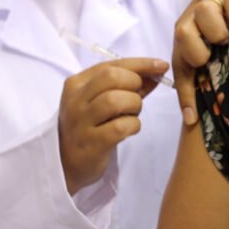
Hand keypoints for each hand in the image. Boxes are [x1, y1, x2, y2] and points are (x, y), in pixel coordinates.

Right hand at [58, 58, 167, 194]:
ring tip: (132, 115)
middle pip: (112, 77)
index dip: (140, 64)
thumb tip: (157, 70)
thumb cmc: (90, 126)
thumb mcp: (102, 100)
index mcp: (76, 84)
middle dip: (134, 83)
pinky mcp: (91, 144)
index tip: (161, 65)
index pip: (111, 65)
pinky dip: (133, 125)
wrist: (66, 164)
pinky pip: (120, 127)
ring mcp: (80, 122)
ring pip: (115, 100)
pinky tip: (129, 129)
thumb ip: (128, 85)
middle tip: (137, 97)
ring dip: (134, 105)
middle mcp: (75, 100)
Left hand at [173, 0, 228, 125]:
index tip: (192, 117)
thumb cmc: (218, 29)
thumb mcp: (207, 56)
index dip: (185, 94)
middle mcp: (192, 22)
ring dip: (219, 31)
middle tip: (217, 53)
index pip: (179, 67)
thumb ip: (198, 83)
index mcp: (184, 40)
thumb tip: (191, 119)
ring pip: (205, 13)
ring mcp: (210, 5)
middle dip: (199, 50)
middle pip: (182, 34)